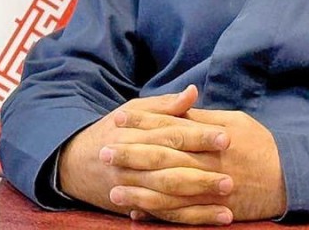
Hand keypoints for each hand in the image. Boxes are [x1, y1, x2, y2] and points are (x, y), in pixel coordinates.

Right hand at [58, 86, 234, 223]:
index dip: (199, 135)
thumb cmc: (114, 130)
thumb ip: (166, 105)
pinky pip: (165, 215)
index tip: (227, 137)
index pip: (172, 134)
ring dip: (199, 202)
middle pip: (171, 167)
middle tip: (232, 177)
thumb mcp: (135, 111)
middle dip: (202, 173)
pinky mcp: (136, 205)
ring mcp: (133, 187)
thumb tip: (193, 91)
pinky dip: (191, 218)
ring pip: (168, 196)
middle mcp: (132, 162)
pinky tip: (216, 219)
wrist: (76, 162)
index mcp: (136, 133)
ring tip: (229, 203)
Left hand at [110, 105, 286, 223]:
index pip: (171, 126)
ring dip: (138, 189)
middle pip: (163, 157)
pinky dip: (157, 214)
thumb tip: (180, 105)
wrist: (287, 179)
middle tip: (103, 152)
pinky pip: (180, 214)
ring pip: (167, 190)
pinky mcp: (211, 209)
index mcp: (210, 136)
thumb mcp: (236, 121)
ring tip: (112, 189)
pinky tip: (137, 212)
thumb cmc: (260, 146)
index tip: (119, 118)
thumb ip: (204, 118)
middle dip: (131, 154)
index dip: (144, 122)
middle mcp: (206, 162)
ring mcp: (208, 188)